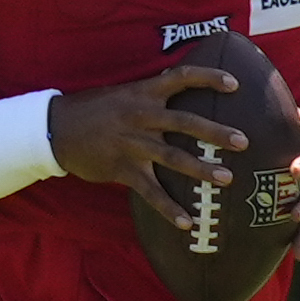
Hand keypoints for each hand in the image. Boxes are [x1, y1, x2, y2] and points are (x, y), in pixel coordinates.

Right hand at [50, 64, 247, 228]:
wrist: (55, 129)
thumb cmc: (93, 109)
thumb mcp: (122, 92)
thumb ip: (151, 93)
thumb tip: (180, 86)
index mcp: (143, 92)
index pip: (181, 78)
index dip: (208, 77)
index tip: (235, 83)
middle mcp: (141, 116)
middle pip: (185, 122)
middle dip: (216, 132)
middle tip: (244, 141)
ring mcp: (132, 144)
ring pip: (173, 158)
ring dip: (202, 170)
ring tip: (227, 179)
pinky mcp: (122, 169)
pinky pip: (150, 192)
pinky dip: (169, 209)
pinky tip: (188, 222)